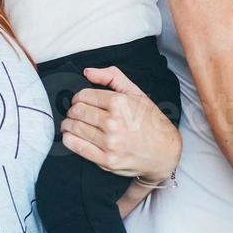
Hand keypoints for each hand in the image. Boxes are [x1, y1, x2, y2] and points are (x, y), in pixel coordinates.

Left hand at [61, 66, 180, 181]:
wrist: (164, 152)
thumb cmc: (150, 121)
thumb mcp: (136, 93)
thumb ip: (112, 76)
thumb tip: (88, 72)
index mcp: (120, 103)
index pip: (83, 95)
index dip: (78, 97)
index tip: (80, 101)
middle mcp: (114, 122)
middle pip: (76, 111)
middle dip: (73, 110)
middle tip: (76, 113)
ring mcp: (110, 143)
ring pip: (73, 128)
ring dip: (68, 124)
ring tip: (72, 123)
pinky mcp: (106, 160)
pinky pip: (76, 146)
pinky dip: (68, 139)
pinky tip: (72, 136)